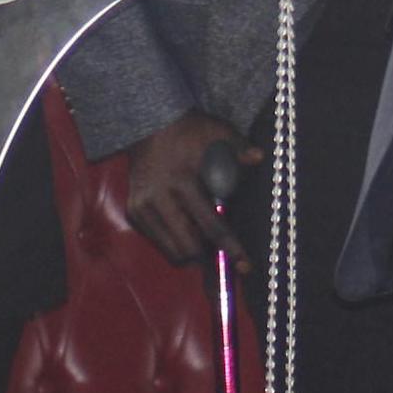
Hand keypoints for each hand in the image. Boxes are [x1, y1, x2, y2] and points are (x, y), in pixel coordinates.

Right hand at [122, 112, 259, 269]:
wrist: (148, 127)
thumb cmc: (188, 131)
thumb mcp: (216, 132)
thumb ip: (238, 147)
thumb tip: (259, 157)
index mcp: (182, 182)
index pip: (211, 226)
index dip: (230, 248)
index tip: (244, 265)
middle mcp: (159, 199)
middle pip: (188, 248)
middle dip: (208, 257)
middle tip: (223, 255)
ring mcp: (142, 208)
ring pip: (171, 250)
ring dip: (191, 251)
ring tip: (204, 241)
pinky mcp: (134, 212)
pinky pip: (158, 241)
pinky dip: (174, 241)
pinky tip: (186, 227)